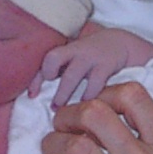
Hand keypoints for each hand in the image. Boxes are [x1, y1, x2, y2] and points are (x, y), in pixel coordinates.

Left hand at [29, 23, 152, 106]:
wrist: (120, 43)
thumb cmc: (89, 58)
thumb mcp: (72, 61)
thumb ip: (57, 74)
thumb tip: (35, 97)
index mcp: (64, 51)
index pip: (44, 60)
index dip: (36, 78)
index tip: (32, 96)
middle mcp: (74, 51)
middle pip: (52, 59)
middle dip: (48, 80)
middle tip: (53, 105)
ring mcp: (90, 56)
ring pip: (71, 75)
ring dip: (64, 93)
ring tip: (65, 109)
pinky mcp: (106, 63)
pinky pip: (95, 81)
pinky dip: (90, 95)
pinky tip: (89, 104)